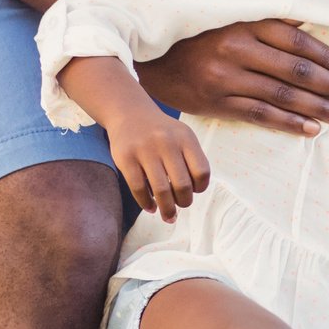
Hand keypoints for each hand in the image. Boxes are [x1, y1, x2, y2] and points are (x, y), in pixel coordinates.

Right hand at [106, 102, 210, 220]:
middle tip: (180, 205)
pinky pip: (139, 188)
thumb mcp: (182, 137)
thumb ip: (191, 160)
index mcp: (185, 138)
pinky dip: (146, 203)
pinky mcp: (125, 158)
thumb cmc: (161, 132)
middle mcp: (166, 143)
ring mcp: (145, 150)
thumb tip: (192, 195)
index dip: (200, 187)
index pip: (202, 172)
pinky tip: (150, 207)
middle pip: (183, 185)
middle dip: (184, 202)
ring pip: (161, 190)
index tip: (194, 191)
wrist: (129, 113)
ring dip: (167, 209)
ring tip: (168, 215)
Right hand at [137, 21, 328, 135]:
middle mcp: (237, 49)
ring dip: (318, 109)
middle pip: (295, 70)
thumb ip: (266, 22)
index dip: (326, 56)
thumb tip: (309, 23)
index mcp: (244, 23)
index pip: (296, 41)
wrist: (152, 59)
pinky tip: (312, 130)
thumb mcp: (229, 20)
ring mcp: (226, 78)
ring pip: (281, 95)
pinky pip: (259, 115)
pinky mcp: (217, 102)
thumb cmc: (199, 37)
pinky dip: (288, 123)